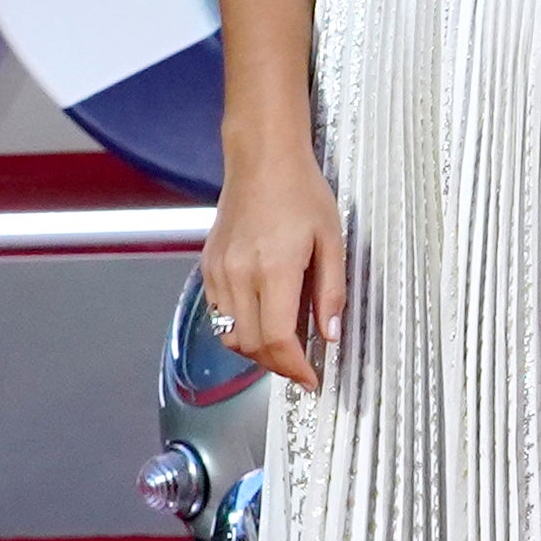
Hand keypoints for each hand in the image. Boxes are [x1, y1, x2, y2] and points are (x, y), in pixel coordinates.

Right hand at [200, 154, 344, 394]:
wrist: (262, 160)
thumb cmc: (301, 192)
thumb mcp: (332, 241)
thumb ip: (331, 292)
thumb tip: (330, 335)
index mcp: (274, 269)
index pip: (278, 340)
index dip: (295, 368)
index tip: (311, 380)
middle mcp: (239, 275)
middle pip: (251, 345)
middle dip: (277, 365)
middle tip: (301, 367)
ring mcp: (219, 271)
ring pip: (229, 335)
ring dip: (256, 350)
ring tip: (283, 345)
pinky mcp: (208, 266)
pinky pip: (219, 313)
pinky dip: (239, 327)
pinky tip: (262, 317)